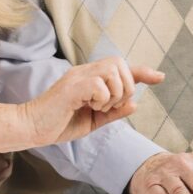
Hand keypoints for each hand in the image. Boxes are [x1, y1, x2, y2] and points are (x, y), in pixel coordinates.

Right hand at [22, 57, 163, 146]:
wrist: (32, 128)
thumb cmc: (58, 123)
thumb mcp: (93, 120)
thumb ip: (113, 111)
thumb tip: (135, 104)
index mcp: (90, 78)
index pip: (122, 67)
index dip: (142, 72)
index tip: (160, 77)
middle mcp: (85, 72)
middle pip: (121, 65)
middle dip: (125, 88)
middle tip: (110, 106)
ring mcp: (78, 76)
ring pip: (113, 72)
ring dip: (114, 94)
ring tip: (97, 107)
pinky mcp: (72, 86)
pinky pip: (100, 85)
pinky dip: (101, 99)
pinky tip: (88, 106)